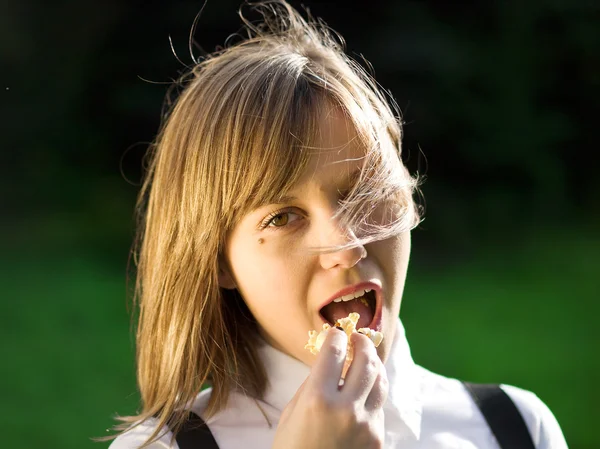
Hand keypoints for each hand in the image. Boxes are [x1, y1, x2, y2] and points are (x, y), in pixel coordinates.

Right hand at [272, 327, 387, 448]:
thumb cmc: (291, 448)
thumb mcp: (292, 412)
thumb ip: (313, 383)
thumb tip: (330, 359)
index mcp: (318, 399)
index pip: (335, 351)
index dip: (335, 337)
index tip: (335, 334)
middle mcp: (345, 409)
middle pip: (366, 360)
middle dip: (362, 342)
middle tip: (356, 338)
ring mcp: (366, 425)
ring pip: (380, 380)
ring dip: (373, 364)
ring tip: (365, 358)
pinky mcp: (377, 438)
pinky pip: (379, 405)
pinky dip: (372, 392)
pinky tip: (362, 391)